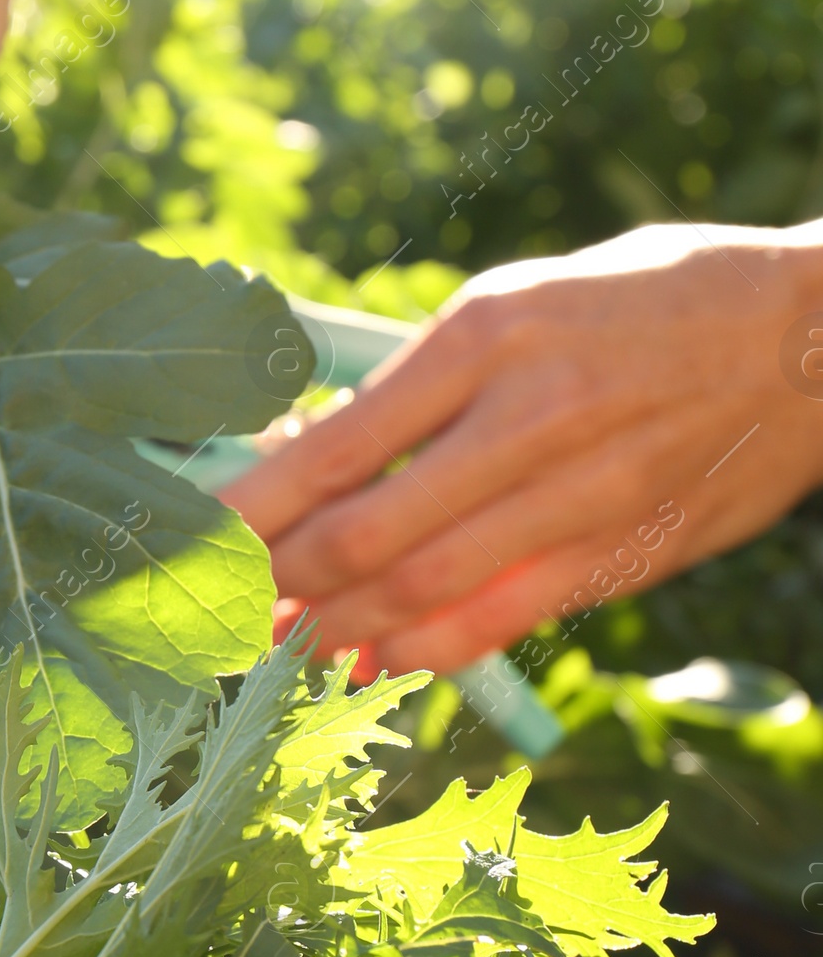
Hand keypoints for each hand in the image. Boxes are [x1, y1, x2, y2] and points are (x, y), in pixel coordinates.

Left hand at [225, 221, 822, 675]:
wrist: (812, 335)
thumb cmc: (646, 301)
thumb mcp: (522, 300)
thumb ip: (424, 384)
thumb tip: (311, 461)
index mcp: (485, 333)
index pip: (335, 446)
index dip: (250, 513)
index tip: (196, 543)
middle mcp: (527, 415)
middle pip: (364, 534)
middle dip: (278, 587)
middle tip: (225, 607)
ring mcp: (580, 493)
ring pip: (423, 589)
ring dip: (335, 629)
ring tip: (280, 643)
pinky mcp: (623, 550)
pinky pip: (499, 620)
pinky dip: (422, 649)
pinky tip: (373, 656)